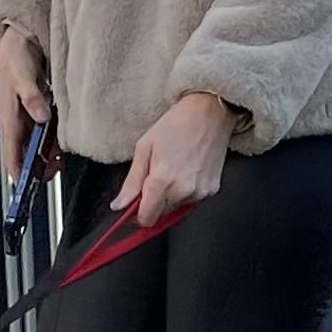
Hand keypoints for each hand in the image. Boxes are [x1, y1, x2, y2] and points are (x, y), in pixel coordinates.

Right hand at [0, 33, 52, 182]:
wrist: (19, 38)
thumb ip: (32, 96)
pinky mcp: (37, 109)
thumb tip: (41, 116)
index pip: (10, 152)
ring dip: (46, 154)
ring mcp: (27, 116)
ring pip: (36, 144)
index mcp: (9, 117)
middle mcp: (17, 120)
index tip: (27, 183)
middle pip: (25, 153)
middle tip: (53, 172)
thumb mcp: (22, 75)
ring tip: (60, 160)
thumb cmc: (14, 55)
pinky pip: (44, 131)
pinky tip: (62, 140)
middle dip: (38, 166)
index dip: (18, 171)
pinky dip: (52, 139)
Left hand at [113, 90, 233, 225]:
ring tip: (173, 169)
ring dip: (170, 197)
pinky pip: (192, 200)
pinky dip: (186, 192)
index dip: (136, 216)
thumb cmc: (175, 126)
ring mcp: (200, 192)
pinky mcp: (212, 190)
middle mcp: (183, 191)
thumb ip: (131, 182)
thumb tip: (118, 205)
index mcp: (162, 181)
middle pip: (161, 214)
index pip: (146, 217)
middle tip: (154, 178)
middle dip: (153, 203)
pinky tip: (187, 171)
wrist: (209, 113)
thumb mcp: (144, 148)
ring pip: (176, 208)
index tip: (133, 208)